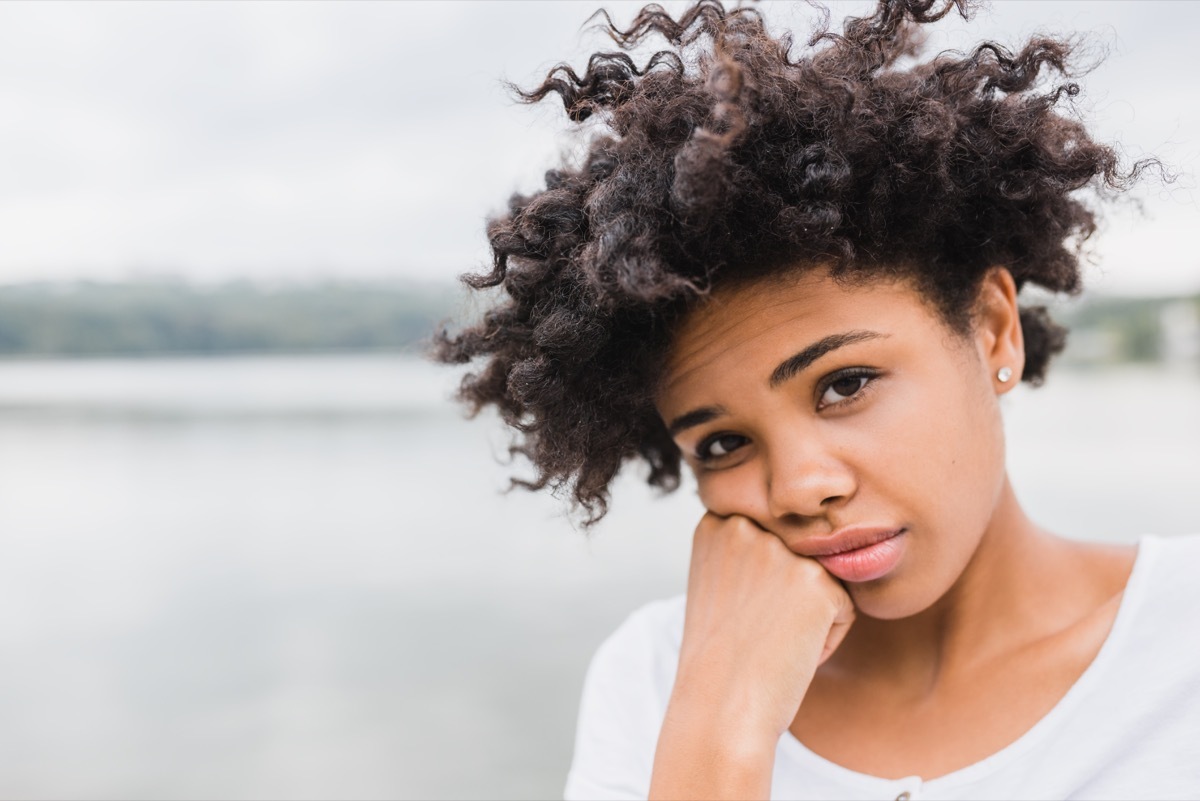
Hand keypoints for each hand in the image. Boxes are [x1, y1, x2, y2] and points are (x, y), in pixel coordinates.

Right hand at [678, 512, 854, 736]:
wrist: (719, 708)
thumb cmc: (720, 658)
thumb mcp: (716, 582)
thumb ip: (747, 548)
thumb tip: (802, 530)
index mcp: (718, 521)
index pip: (774, 539)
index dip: (761, 584)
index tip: (735, 613)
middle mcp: (746, 526)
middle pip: (801, 555)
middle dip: (788, 595)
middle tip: (753, 630)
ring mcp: (781, 551)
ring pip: (825, 580)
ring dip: (810, 615)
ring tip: (771, 641)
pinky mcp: (817, 582)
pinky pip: (844, 609)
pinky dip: (826, 640)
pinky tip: (790, 653)